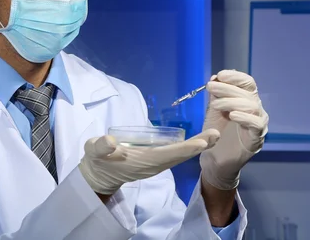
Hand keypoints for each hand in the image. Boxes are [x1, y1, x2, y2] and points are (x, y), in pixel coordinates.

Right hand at [79, 129, 220, 194]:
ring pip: (179, 156)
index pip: (167, 155)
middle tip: (216, 135)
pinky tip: (198, 141)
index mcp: (142, 161)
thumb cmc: (97, 160)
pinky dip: (188, 148)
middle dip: (197, 146)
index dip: (184, 149)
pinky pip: (175, 155)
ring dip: (196, 146)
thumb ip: (100, 147)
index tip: (201, 143)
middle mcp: (153, 164)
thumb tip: (110, 142)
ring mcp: (155, 164)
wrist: (98, 174)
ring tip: (212, 136)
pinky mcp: (155, 161)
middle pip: (179, 156)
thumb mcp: (94, 151)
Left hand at [199, 70, 268, 190]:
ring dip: (232, 102)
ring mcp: (258, 123)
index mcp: (246, 99)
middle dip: (227, 88)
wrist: (215, 158)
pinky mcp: (257, 138)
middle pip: (247, 93)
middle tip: (210, 87)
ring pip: (252, 106)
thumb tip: (215, 78)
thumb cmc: (216, 131)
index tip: (220, 75)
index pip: (247, 83)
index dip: (235, 77)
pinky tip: (232, 115)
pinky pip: (256, 124)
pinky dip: (245, 117)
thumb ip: (216, 95)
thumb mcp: (214, 110)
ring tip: (215, 105)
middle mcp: (255, 109)